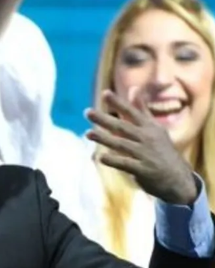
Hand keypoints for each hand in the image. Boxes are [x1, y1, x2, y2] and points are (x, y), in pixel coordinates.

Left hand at [84, 89, 196, 204]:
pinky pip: (126, 164)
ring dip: (104, 139)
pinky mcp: (144, 170)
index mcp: (150, 127)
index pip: (132, 112)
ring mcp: (146, 154)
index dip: (119, 103)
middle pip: (123, 127)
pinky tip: (101, 157)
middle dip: (105, 119)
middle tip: (87, 112)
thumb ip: (141, 110)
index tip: (105, 93)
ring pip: (122, 145)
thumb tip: (133, 88)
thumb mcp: (155, 128)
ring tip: (87, 134)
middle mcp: (148, 138)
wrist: (179, 180)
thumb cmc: (162, 151)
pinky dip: (114, 160)